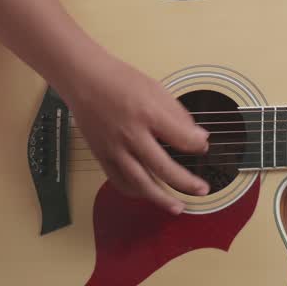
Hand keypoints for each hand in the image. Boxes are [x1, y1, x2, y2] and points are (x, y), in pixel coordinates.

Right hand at [58, 52, 210, 214]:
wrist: (84, 79)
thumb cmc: (119, 80)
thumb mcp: (155, 88)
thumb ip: (177, 114)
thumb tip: (197, 136)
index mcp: (147, 113)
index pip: (181, 139)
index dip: (197, 145)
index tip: (202, 145)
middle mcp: (130, 134)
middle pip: (163, 168)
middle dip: (186, 183)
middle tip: (202, 189)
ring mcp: (114, 148)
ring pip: (140, 182)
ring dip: (161, 199)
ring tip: (177, 207)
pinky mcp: (102, 155)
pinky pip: (120, 181)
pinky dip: (135, 191)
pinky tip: (147, 194)